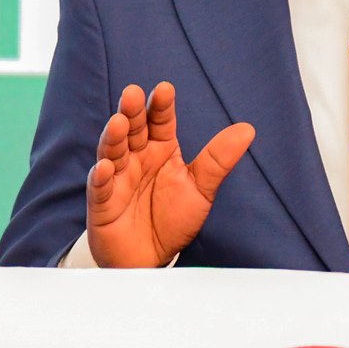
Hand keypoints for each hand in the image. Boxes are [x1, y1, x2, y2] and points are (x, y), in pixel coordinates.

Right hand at [86, 82, 254, 267]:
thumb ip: (218, 160)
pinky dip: (101, 177)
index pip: (161, 122)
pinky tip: (106, 167)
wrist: (151, 257)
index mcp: (161, 149)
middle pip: (133, 130)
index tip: (165, 89)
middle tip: (133, 94)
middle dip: (132, 112)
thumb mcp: (200, 189)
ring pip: (113, 152)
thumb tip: (247, 129)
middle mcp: (137, 158)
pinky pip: (101, 188)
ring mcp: (118, 178)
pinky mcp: (103, 203)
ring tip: (119, 123)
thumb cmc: (172, 219)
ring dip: (114, 137)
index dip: (162, 106)